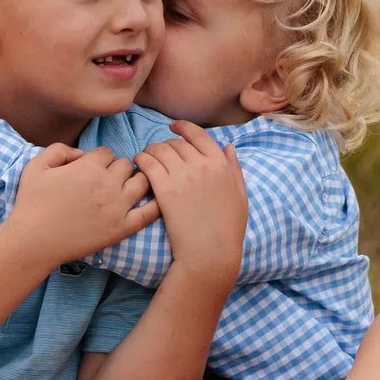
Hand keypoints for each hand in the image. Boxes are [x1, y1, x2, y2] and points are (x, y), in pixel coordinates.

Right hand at [2, 144, 158, 263]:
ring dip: (136, 181)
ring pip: (143, 182)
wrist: (33, 241)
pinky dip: (155, 204)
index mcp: (88, 166)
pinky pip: (149, 212)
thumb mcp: (36, 165)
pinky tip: (154, 201)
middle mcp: (108, 183)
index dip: (99, 159)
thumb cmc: (31, 203)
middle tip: (107, 180)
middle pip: (126, 165)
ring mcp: (118, 207)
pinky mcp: (122, 228)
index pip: (107, 152)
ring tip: (126, 188)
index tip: (92, 169)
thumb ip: (60, 149)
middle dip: (118, 169)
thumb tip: (81, 154)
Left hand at [136, 123, 245, 274]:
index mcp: (220, 163)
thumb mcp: (240, 194)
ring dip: (151, 151)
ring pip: (158, 149)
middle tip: (159, 155)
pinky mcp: (164, 189)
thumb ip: (234, 168)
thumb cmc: (228, 228)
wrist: (210, 252)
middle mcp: (200, 164)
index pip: (198, 134)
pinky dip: (141, 160)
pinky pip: (147, 163)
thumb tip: (228, 146)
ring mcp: (181, 175)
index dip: (183, 128)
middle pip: (175, 143)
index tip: (173, 128)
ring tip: (146, 159)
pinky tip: (139, 166)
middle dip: (165, 145)